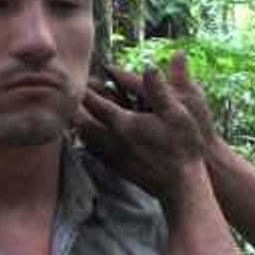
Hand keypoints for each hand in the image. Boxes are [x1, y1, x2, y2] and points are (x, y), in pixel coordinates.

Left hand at [75, 63, 205, 202]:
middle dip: (75, 107)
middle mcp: (113, 141)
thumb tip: (150, 67)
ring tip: (77, 113)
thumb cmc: (183, 149)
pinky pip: (95, 153)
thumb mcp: (178, 114)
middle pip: (81, 122)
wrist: (182, 187)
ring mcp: (114, 157)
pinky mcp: (118, 169)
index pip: (95, 103)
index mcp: (124, 124)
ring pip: (86, 139)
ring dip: (79, 124)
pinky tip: (91, 138)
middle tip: (72, 96)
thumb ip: (160, 91)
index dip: (85, 89)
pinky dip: (88, 141)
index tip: (79, 79)